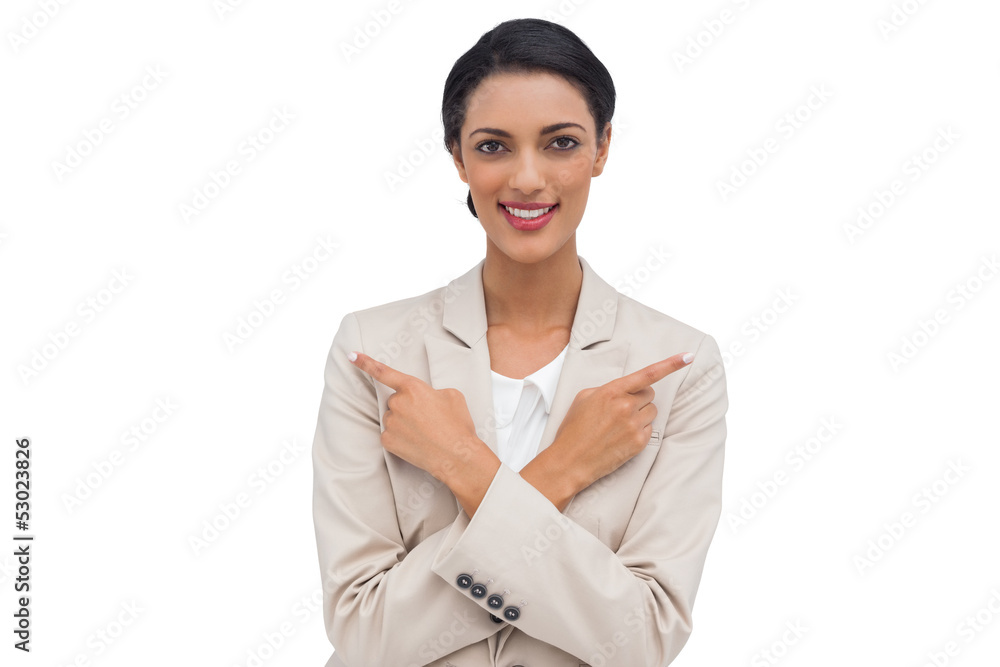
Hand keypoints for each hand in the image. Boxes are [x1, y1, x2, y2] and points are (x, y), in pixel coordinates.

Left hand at [347, 351, 488, 484]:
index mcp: (412, 387)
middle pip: (396, 400)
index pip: (383, 371)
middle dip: (408, 407)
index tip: (351, 355)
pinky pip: (391, 434)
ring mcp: (390, 423)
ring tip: (426, 433)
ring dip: (405, 422)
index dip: (365, 362)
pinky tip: (417, 442)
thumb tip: (426, 398)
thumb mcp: (452, 395)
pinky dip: (401, 437)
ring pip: (393, 418)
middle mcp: (397, 403)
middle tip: (428, 419)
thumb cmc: (457, 425)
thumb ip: (432, 391)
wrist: (456, 456)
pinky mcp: (387, 440)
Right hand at [546, 352, 693, 492]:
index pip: (648, 374)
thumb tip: (625, 389)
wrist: (570, 461)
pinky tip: (621, 436)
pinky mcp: (639, 443)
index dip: (671, 364)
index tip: (688, 356)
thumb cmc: (574, 429)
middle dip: (640, 398)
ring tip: (619, 424)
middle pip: (650, 394)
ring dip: (641, 415)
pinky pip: (649, 429)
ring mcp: (634, 425)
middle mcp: (626, 406)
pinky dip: (639, 431)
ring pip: (652, 411)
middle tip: (622, 409)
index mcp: (612, 391)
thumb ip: (608, 389)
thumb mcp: (584, 398)